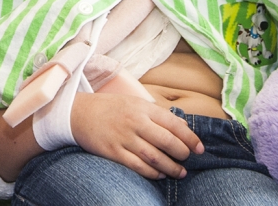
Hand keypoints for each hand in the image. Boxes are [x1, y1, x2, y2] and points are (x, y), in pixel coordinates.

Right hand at [71, 92, 203, 179]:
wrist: (78, 113)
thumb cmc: (110, 108)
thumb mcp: (134, 102)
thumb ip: (157, 114)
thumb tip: (183, 127)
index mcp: (142, 108)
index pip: (174, 124)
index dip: (190, 138)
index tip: (200, 148)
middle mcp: (134, 122)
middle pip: (167, 141)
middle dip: (183, 153)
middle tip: (188, 159)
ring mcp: (123, 138)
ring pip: (155, 157)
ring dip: (171, 167)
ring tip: (180, 172)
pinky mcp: (113, 152)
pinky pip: (137, 166)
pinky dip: (152, 173)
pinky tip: (159, 174)